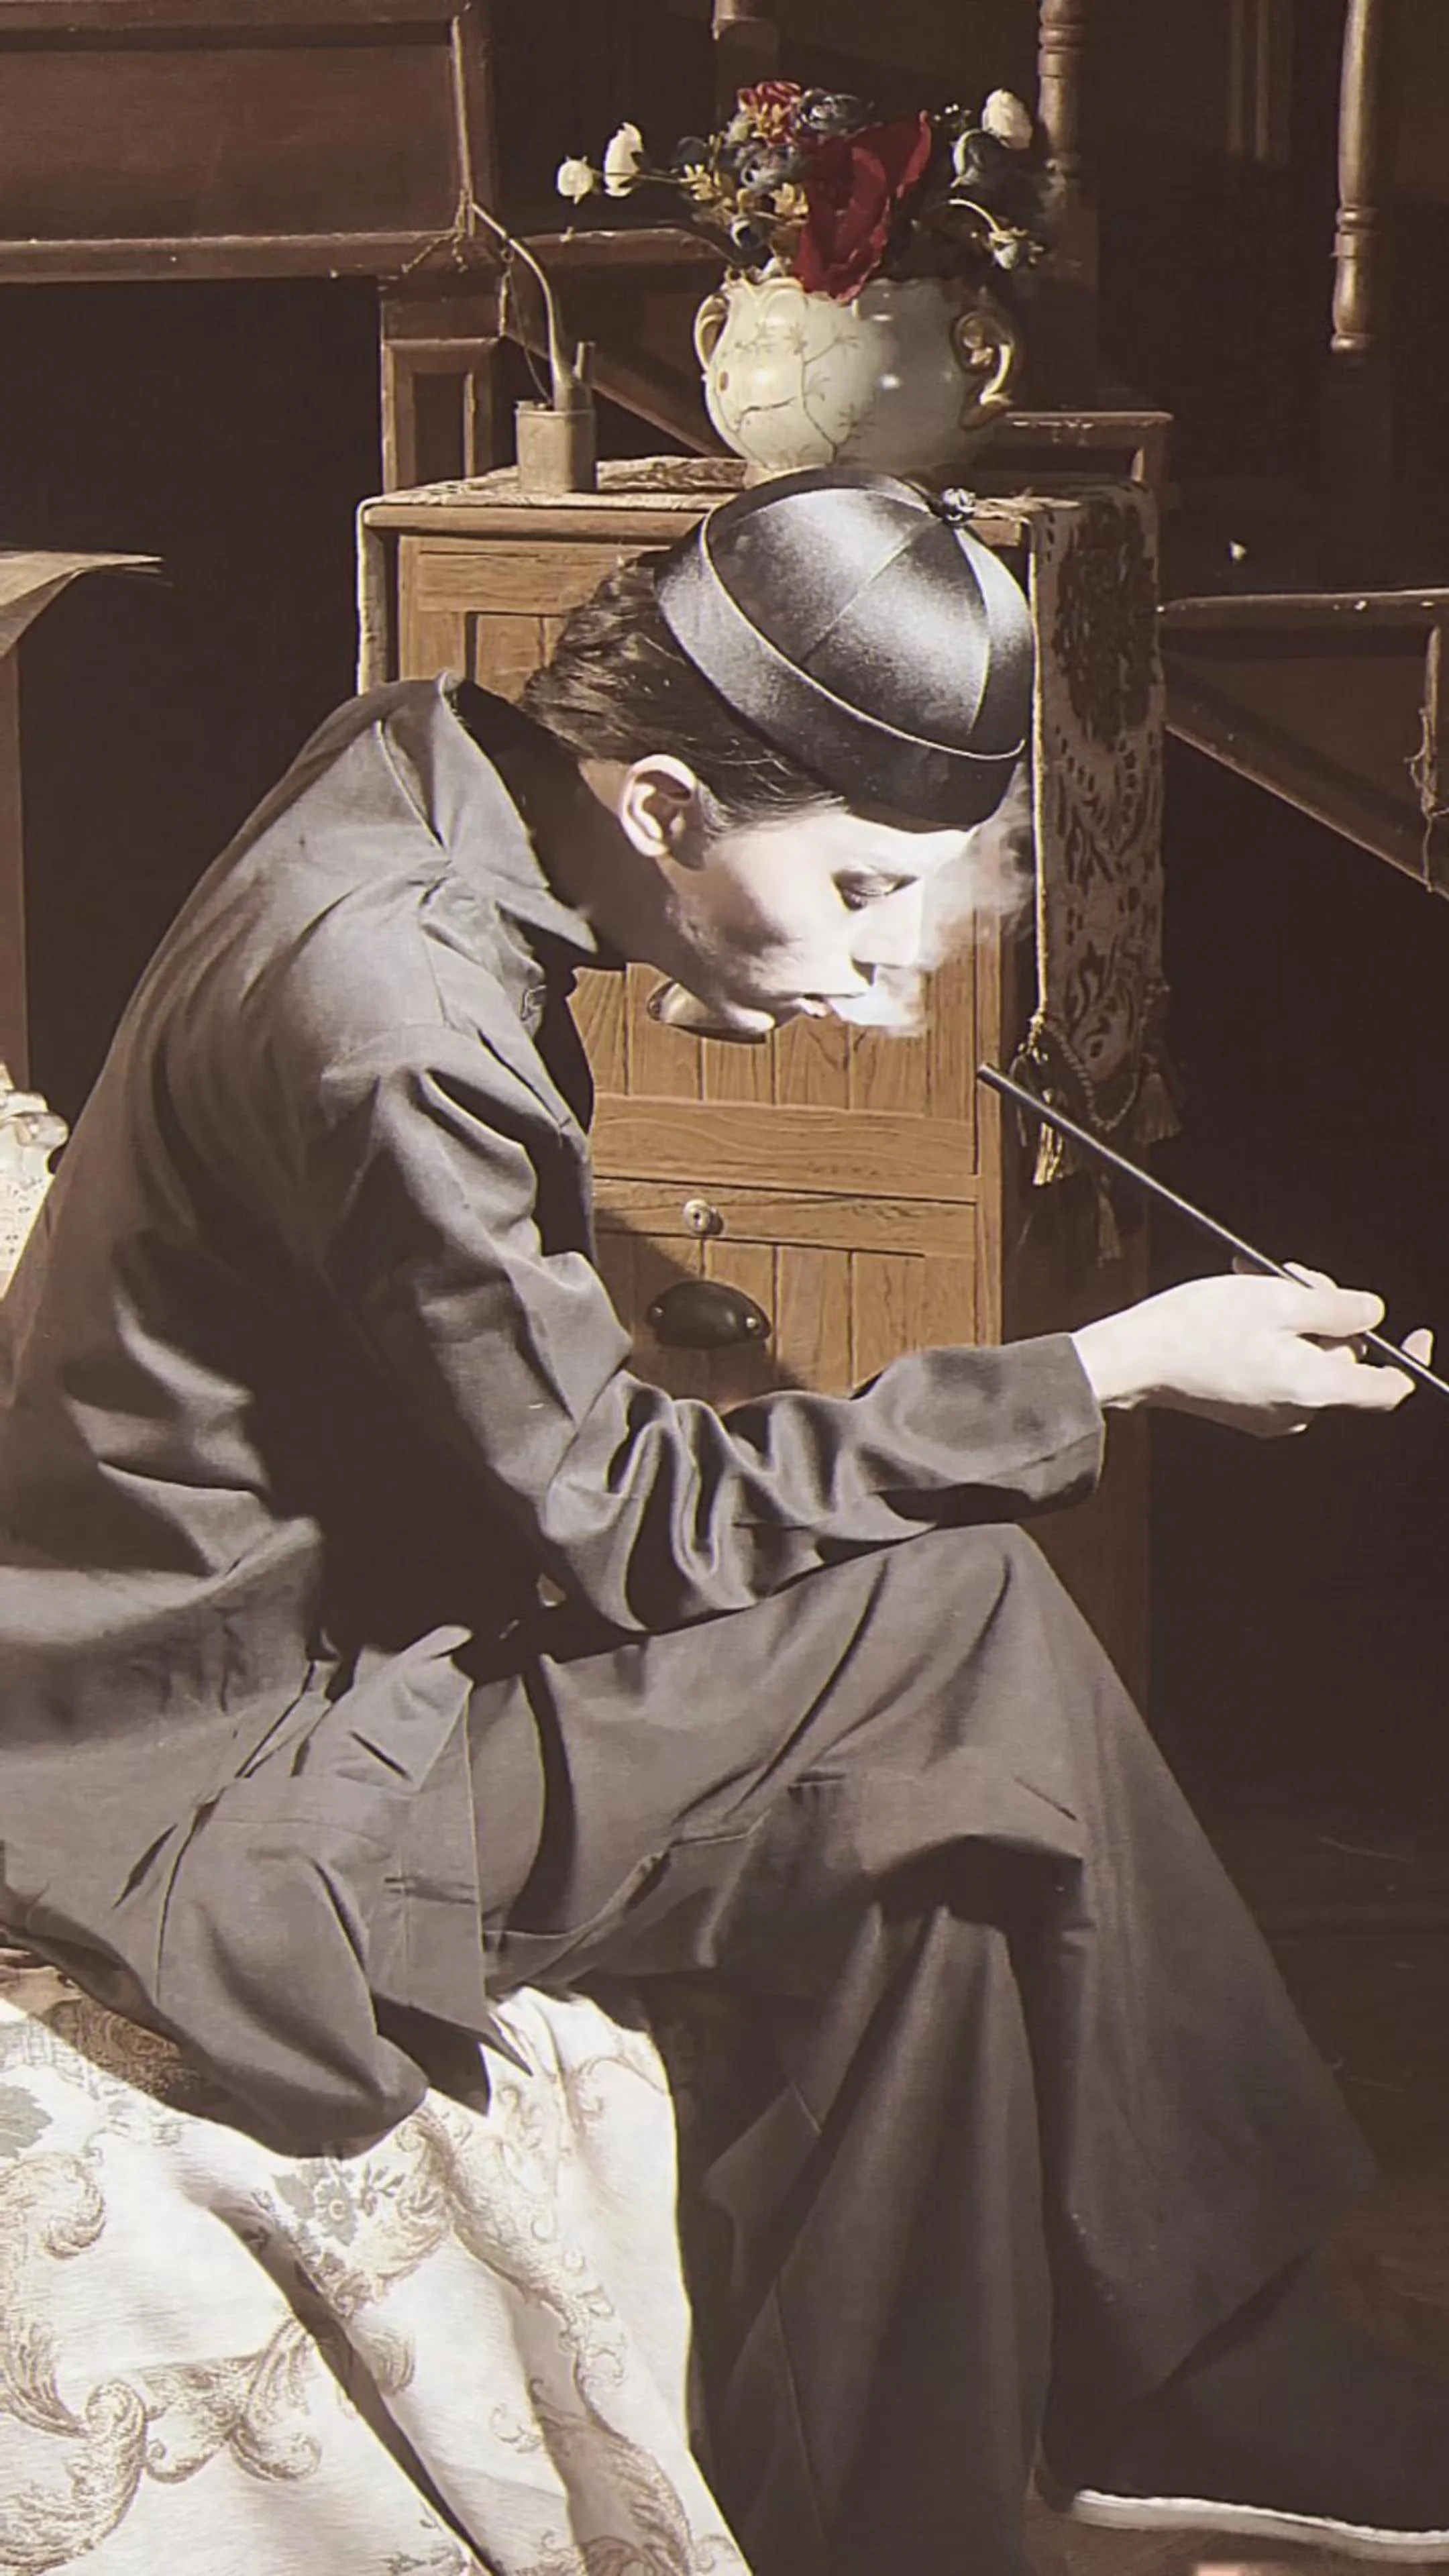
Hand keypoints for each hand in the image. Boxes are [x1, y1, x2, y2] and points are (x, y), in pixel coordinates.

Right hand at [1071, 1268, 1429, 1437]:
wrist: (1134, 1358)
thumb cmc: (1198, 1326)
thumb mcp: (1277, 1298)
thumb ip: (1338, 1307)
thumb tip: (1374, 1313)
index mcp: (1313, 1388)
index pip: (1390, 1390)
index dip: (1410, 1359)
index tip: (1418, 1332)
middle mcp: (1298, 1412)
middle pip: (1344, 1359)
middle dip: (1328, 1311)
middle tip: (1294, 1274)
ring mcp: (1271, 1414)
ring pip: (1310, 1357)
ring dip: (1295, 1316)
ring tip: (1256, 1283)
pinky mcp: (1248, 1409)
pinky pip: (1282, 1368)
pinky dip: (1273, 1335)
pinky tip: (1243, 1306)